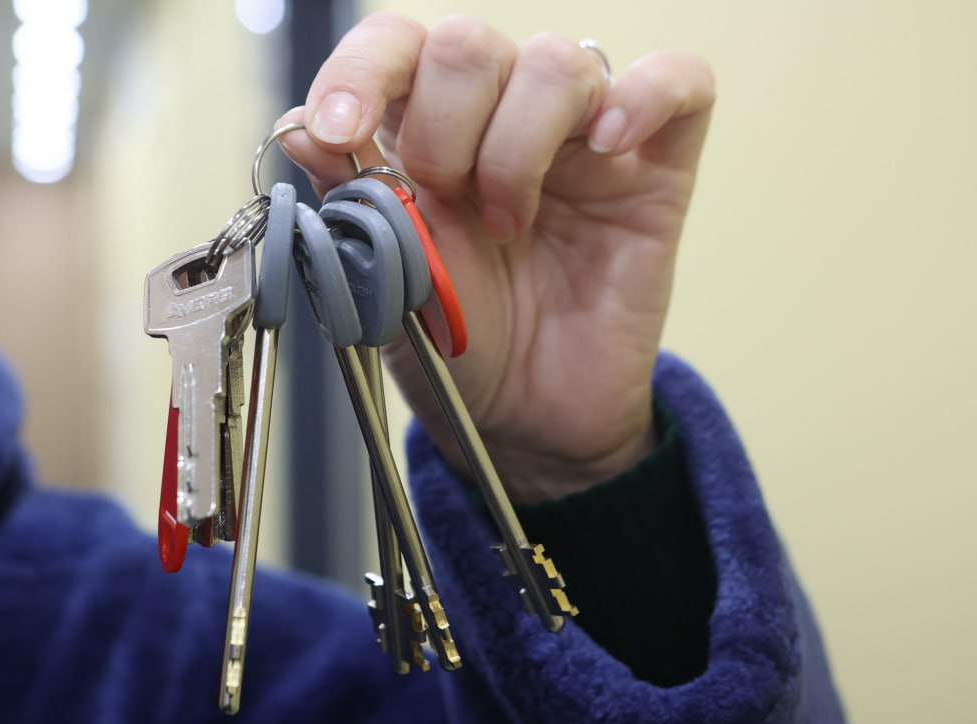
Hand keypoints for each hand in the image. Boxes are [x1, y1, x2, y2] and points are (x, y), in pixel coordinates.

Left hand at [277, 14, 714, 503]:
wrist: (527, 424)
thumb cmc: (459, 352)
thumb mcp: (386, 285)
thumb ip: (350, 205)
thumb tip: (297, 127)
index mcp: (421, 138)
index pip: (393, 48)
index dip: (360, 71)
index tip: (341, 131)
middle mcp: (498, 123)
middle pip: (468, 45)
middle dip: (442, 123)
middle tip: (444, 198)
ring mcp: (579, 141)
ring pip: (558, 61)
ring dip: (518, 143)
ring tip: (510, 222)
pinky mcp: (655, 170)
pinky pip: (679, 84)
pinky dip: (643, 98)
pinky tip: (607, 150)